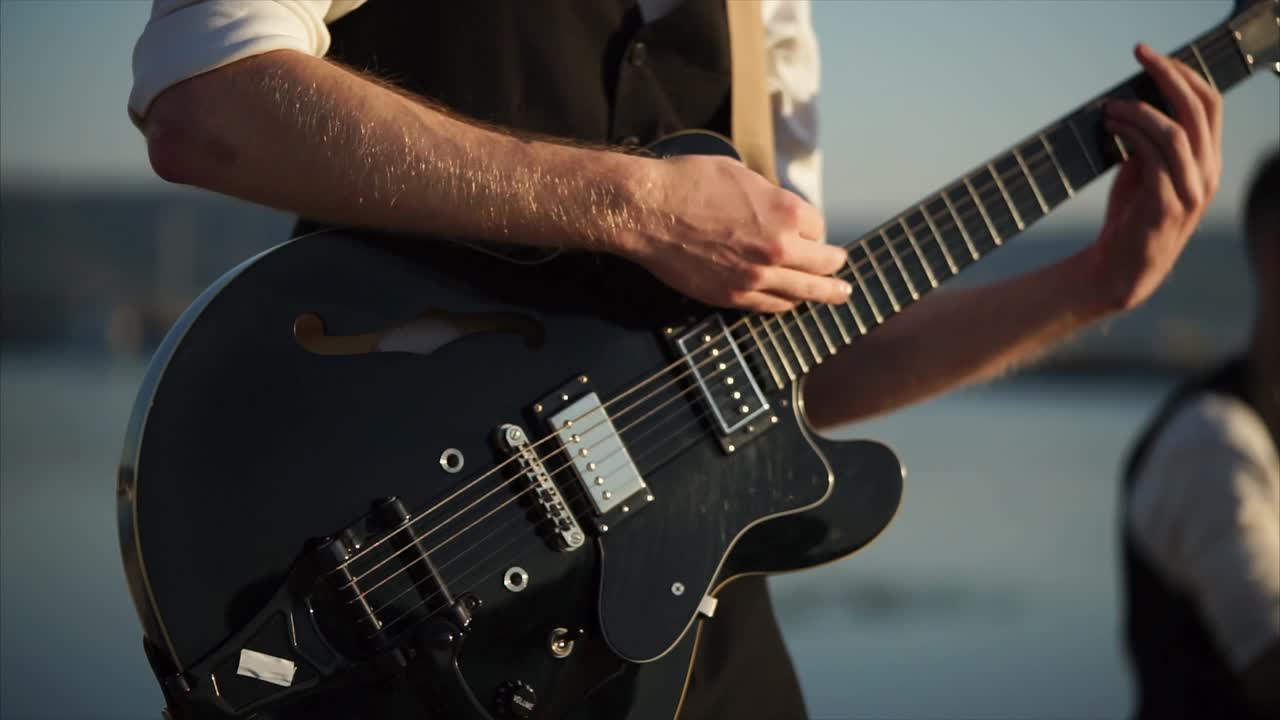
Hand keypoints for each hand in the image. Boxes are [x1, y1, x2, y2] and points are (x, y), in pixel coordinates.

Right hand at [616, 154, 850, 311]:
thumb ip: (768, 198)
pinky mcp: (732, 295)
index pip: (818, 226)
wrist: (648, 210)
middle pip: (823, 263)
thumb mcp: (741, 175)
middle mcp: (779, 248)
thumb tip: (778, 210)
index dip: (812, 227)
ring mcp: (756, 276)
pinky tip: (793, 303)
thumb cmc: (688, 182)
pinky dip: (786, 303)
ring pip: (803, 292)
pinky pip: (771, 305)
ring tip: (837, 295)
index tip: (808, 229)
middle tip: (842, 271)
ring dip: (823, 293)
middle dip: (834, 265)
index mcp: (786, 212)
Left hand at [1091, 43, 1222, 311]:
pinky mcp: (1165, 204)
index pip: (1209, 105)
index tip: (1153, 58)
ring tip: (1110, 108)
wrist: (1120, 270)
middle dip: (1168, 76)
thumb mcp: (1146, 173)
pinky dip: (1130, 135)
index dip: (1184, 75)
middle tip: (1140, 58)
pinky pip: (1152, 156)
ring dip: (1138, 110)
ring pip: (1174, 131)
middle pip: (1199, 110)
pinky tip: (1111, 128)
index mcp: (1207, 163)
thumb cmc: (1131, 219)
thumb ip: (1151, 143)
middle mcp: (1207, 174)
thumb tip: (1135, 104)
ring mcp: (1189, 190)